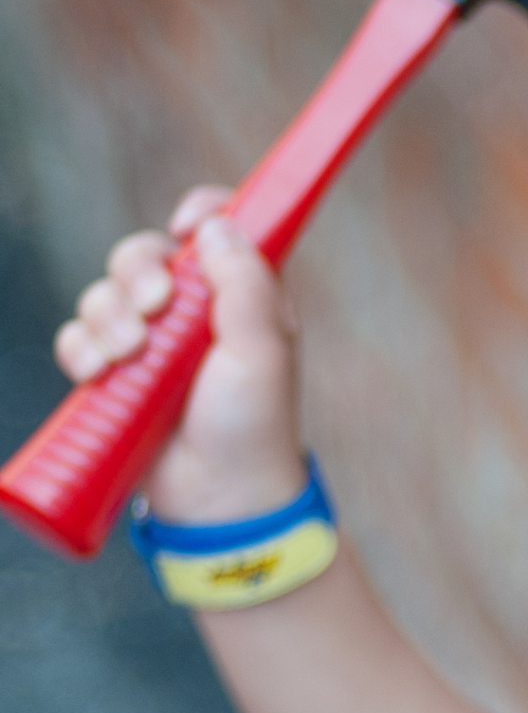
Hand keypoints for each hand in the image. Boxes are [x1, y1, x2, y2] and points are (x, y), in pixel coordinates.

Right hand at [53, 186, 307, 523]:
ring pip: (105, 293)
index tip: (185, 227)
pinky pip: (79, 338)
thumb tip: (216, 226)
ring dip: (109, 316)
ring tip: (131, 357)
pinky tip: (100, 375)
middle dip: (138, 273)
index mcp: (243, 295)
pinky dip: (82, 349)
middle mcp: (195, 311)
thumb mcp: (263, 350)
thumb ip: (245, 282)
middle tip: (157, 309)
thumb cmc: (253, 426)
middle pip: (145, 252)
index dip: (201, 213)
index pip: (219, 228)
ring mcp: (153, 343)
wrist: (219, 499)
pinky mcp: (118, 375)